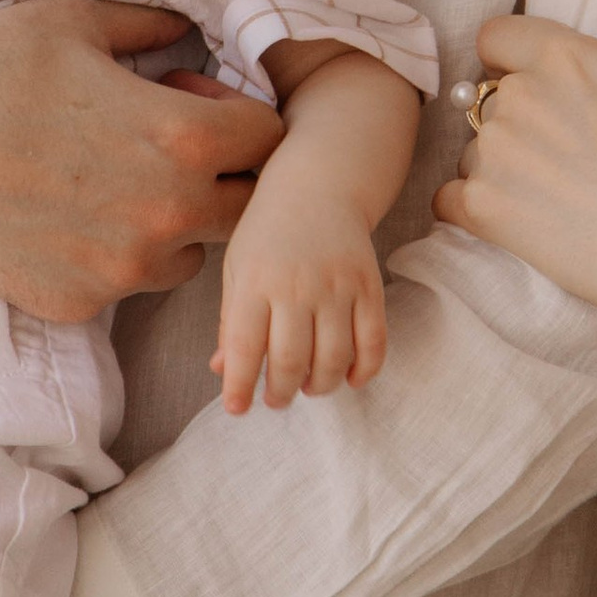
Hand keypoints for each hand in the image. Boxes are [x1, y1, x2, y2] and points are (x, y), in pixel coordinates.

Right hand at [0, 0, 285, 322]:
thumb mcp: (74, 23)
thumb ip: (150, 27)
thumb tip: (189, 27)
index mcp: (180, 139)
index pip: (268, 141)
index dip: (240, 116)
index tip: (196, 103)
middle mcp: (164, 213)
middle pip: (246, 209)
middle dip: (223, 175)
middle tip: (165, 147)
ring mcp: (120, 267)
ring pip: (190, 255)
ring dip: (173, 223)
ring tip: (113, 183)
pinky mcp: (76, 302)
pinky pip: (126, 283)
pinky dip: (113, 254)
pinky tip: (65, 215)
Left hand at [212, 183, 389, 412]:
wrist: (318, 187)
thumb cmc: (267, 234)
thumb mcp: (237, 270)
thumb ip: (231, 322)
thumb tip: (223, 371)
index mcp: (255, 281)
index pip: (244, 347)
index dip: (239, 386)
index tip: (237, 409)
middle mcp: (296, 285)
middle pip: (291, 360)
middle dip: (281, 392)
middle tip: (276, 399)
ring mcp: (337, 285)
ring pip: (334, 358)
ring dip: (320, 386)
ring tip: (309, 388)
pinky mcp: (369, 285)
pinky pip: (373, 341)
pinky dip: (364, 370)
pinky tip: (349, 378)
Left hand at [433, 0, 596, 426]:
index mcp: (564, 56)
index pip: (497, 34)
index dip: (519, 57)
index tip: (554, 86)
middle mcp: (518, 99)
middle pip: (488, 93)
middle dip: (519, 114)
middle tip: (573, 149)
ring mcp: (497, 157)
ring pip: (474, 146)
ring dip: (500, 161)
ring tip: (559, 190)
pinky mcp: (487, 214)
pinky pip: (451, 199)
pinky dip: (475, 208)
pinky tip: (522, 218)